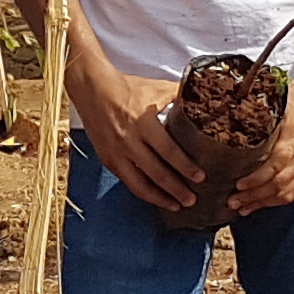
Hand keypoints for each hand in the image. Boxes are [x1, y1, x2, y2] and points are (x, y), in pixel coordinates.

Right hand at [66, 59, 193, 211]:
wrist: (92, 88)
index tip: (200, 177)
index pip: (169, 151)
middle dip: (176, 189)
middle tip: (192, 200)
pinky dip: (142, 191)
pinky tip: (154, 196)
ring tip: (175, 205)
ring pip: (139, 184)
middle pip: (157, 173)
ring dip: (159, 198)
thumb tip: (202, 103)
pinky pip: (127, 181)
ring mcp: (116, 152)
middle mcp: (128, 141)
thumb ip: (178, 97)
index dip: (186, 167)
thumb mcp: (155, 89)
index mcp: (143, 123)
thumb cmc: (126, 87)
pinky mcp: (107, 159)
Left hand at [232, 77, 293, 214]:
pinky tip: (259, 205)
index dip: (257, 177)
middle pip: (279, 182)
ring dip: (263, 202)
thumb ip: (260, 105)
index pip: (276, 163)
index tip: (239, 184)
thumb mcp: (282, 97)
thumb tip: (230, 105)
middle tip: (232, 201)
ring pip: (287, 190)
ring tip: (241, 208)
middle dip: (255, 195)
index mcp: (293, 134)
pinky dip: (276, 200)